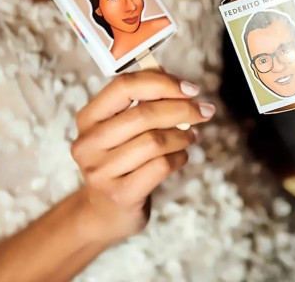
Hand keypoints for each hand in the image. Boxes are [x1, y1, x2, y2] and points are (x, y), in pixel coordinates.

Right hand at [71, 70, 214, 243]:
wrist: (106, 211)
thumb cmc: (122, 160)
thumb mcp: (124, 128)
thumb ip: (146, 102)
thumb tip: (181, 86)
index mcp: (88, 118)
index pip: (123, 86)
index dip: (162, 83)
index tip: (191, 89)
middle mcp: (88, 143)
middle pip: (143, 114)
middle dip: (183, 109)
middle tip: (205, 111)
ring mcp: (101, 171)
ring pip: (155, 141)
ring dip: (183, 135)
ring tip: (192, 135)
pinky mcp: (120, 194)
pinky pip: (161, 166)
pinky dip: (179, 157)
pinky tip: (181, 156)